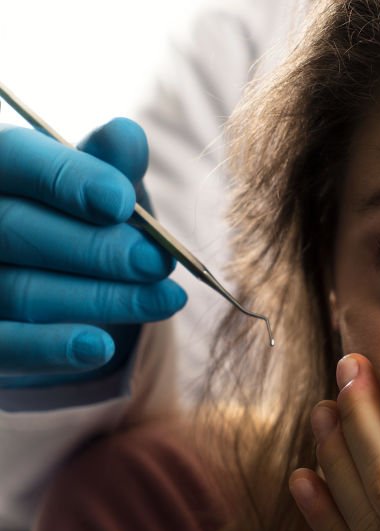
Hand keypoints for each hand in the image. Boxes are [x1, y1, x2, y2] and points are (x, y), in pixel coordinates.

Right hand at [0, 119, 185, 386]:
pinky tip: (99, 347)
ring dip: (101, 299)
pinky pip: (4, 344)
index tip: (121, 203)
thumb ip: (110, 165)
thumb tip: (127, 136)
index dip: (68, 180)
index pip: (16, 159)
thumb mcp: (102, 189)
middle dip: (97, 249)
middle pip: (15, 228)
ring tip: (166, 299)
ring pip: (19, 290)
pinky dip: (51, 348)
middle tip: (159, 263)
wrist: (63, 285)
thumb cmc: (84, 221)